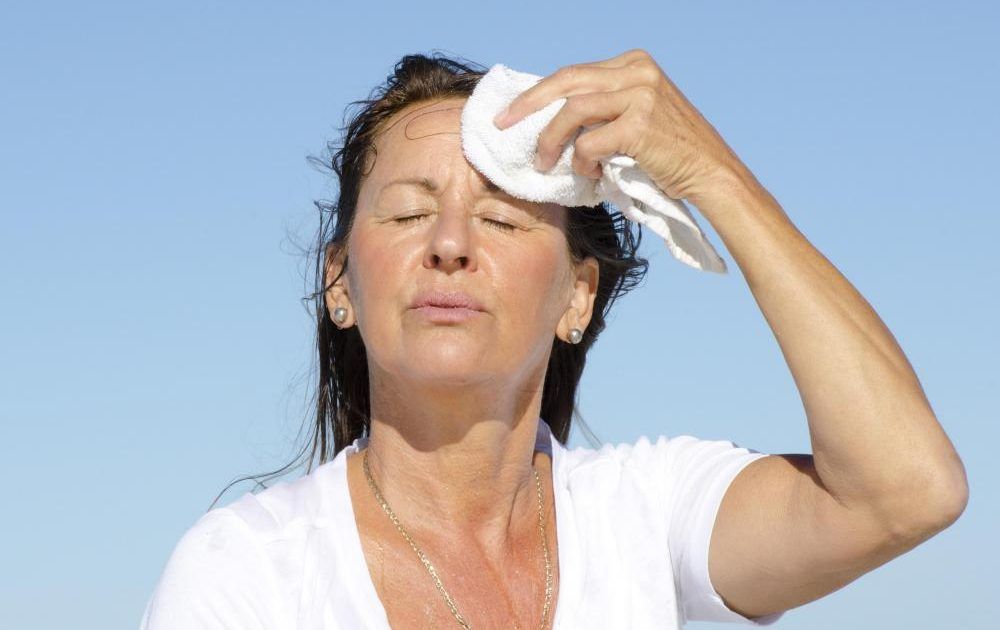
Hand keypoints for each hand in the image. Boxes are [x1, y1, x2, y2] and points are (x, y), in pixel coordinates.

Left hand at [493, 49, 747, 204]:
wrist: (712, 174)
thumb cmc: (669, 154)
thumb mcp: (635, 116)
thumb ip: (602, 108)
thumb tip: (550, 120)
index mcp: (634, 63)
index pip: (573, 73)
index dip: (538, 93)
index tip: (512, 112)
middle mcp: (638, 71)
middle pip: (566, 81)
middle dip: (528, 104)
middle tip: (502, 124)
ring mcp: (640, 95)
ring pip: (572, 111)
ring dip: (550, 140)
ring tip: (543, 163)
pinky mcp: (640, 125)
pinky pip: (589, 143)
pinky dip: (581, 163)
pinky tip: (592, 175)